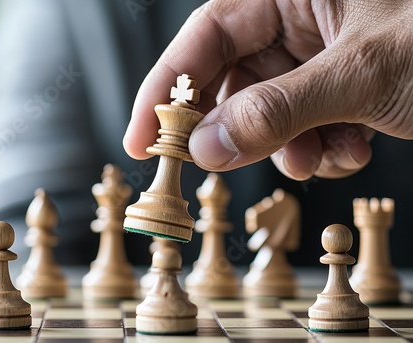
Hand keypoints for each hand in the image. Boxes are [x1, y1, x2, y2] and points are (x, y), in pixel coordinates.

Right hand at [123, 0, 412, 179]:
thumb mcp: (364, 72)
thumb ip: (278, 110)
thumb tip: (208, 148)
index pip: (205, 38)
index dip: (166, 91)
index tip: (140, 141)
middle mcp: (300, 15)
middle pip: (234, 79)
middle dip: (236, 129)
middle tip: (220, 165)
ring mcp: (320, 52)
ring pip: (270, 111)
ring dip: (288, 146)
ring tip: (324, 153)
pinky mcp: (340, 84)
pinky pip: (305, 123)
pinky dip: (321, 146)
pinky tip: (353, 146)